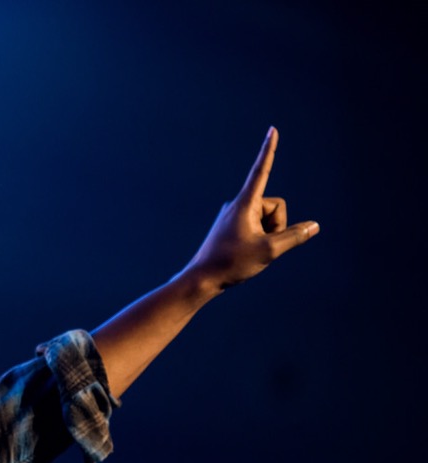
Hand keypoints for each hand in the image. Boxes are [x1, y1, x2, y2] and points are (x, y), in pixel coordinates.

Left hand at [183, 127, 318, 291]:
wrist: (202, 279)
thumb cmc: (231, 263)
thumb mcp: (269, 250)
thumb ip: (294, 236)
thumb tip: (313, 226)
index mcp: (244, 203)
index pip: (261, 171)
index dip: (269, 151)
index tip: (272, 130)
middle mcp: (238, 204)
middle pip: (275, 207)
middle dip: (278, 225)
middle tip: (260, 245)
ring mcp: (235, 215)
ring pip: (268, 219)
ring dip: (269, 234)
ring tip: (250, 250)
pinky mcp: (233, 226)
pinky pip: (258, 227)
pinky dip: (261, 239)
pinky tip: (246, 253)